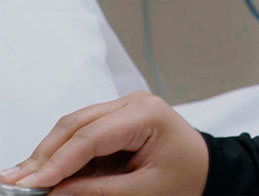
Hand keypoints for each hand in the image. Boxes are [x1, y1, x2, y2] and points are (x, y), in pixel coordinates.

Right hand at [0, 92, 207, 195]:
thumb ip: (100, 191)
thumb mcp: (147, 190)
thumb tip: (56, 192)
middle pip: (76, 125)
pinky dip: (61, 154)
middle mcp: (133, 104)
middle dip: (43, 156)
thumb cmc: (187, 176)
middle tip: (14, 184)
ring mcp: (123, 109)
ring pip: (73, 127)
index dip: (57, 161)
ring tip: (22, 181)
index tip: (29, 185)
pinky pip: (81, 134)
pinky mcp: (116, 121)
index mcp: (147, 115)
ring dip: (47, 155)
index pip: (92, 136)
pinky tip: (43, 174)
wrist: (208, 168)